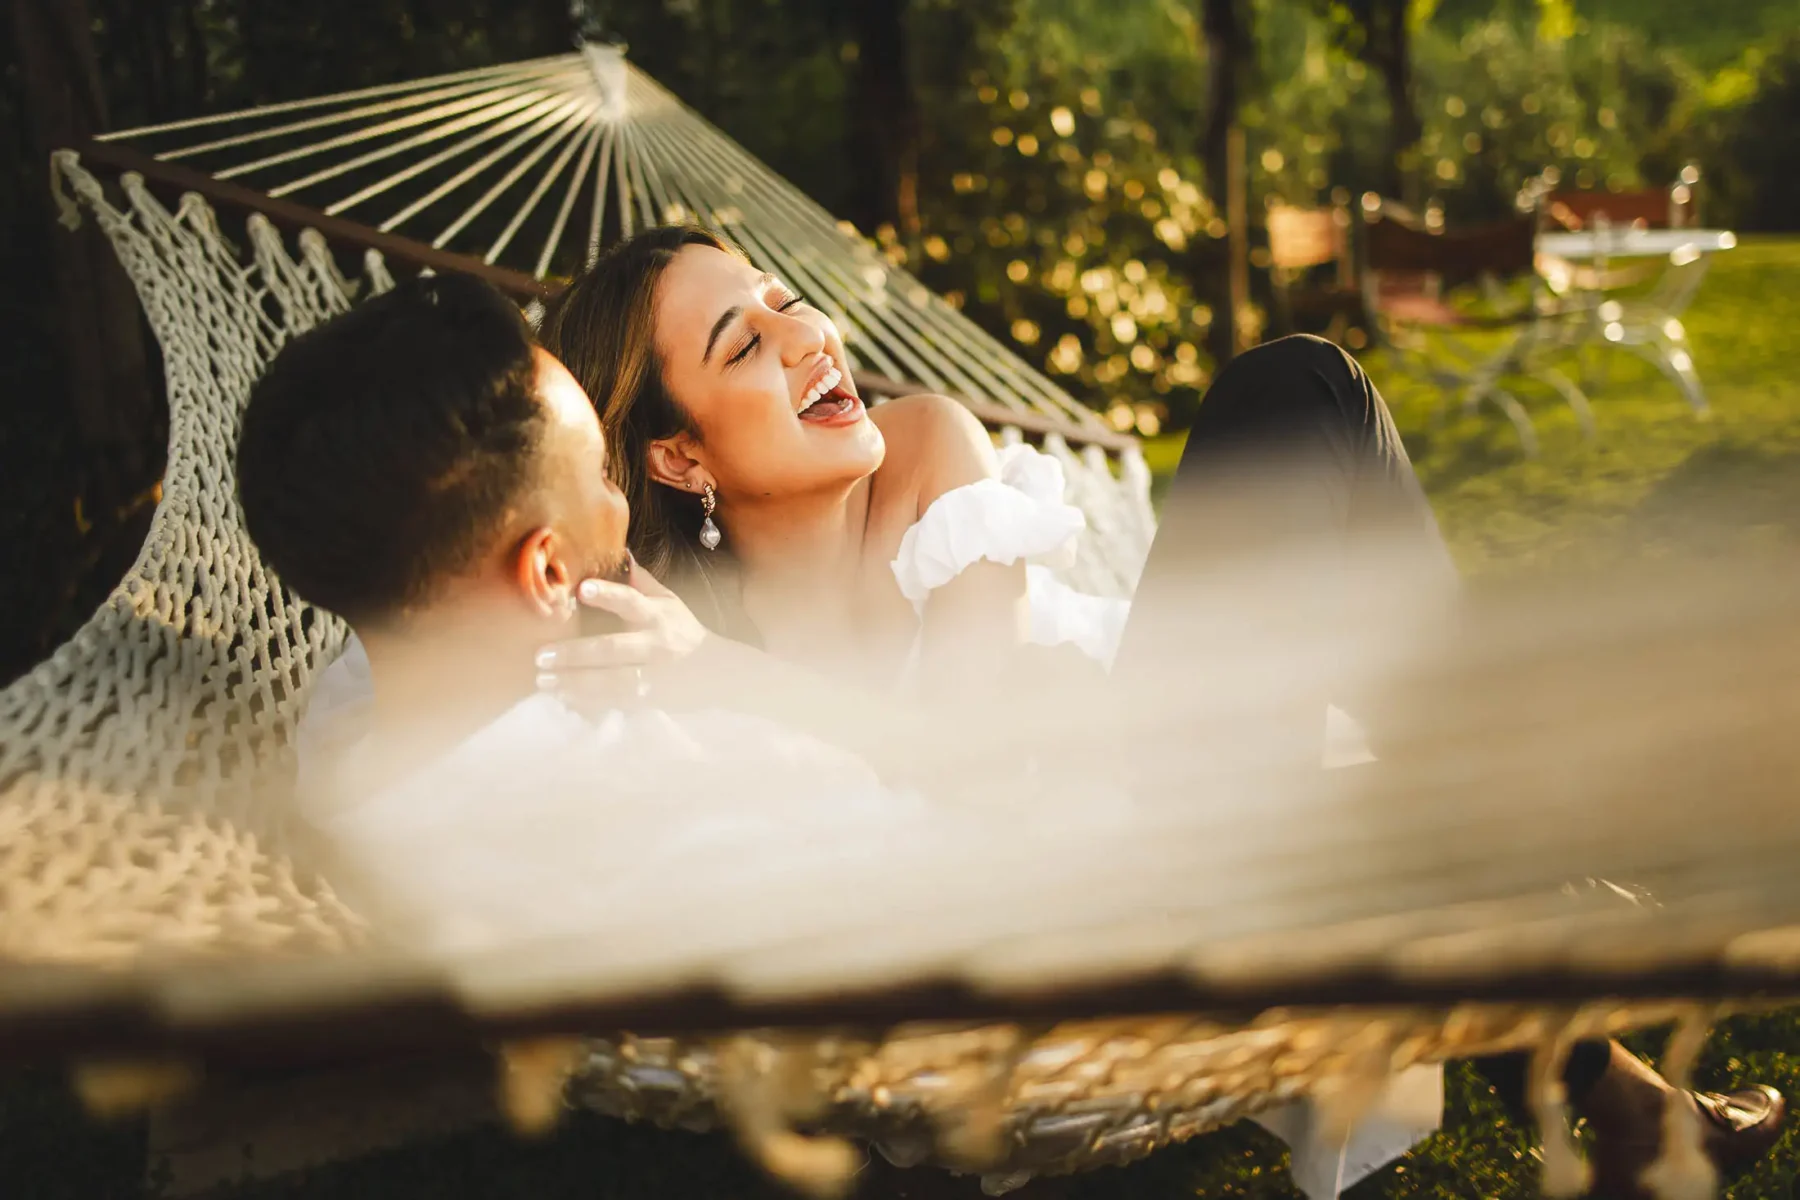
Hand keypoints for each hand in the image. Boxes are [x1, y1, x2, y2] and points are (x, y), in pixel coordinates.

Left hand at [535, 559, 707, 699]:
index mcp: (658, 616)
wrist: (717, 671)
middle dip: (576, 653)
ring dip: (574, 682)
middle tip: (541, 655)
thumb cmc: (683, 630)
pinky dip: (588, 701)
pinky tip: (563, 698)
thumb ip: (641, 580)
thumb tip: (618, 551)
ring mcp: (653, 675)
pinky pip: (614, 701)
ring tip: (543, 680)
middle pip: (613, 649)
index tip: (581, 589)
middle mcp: (656, 645)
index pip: (632, 601)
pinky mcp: (650, 699)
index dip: (608, 594)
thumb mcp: (669, 601)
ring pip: (610, 681)